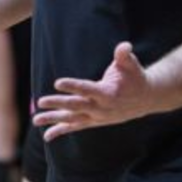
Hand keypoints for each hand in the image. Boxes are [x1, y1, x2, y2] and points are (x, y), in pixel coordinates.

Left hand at [33, 42, 159, 141]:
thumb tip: (124, 46)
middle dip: (58, 104)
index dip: (73, 86)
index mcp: (108, 93)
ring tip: (36, 120)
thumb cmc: (135, 77)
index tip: (58, 82)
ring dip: (54, 119)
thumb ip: (124, 55)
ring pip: (73, 119)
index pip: (88, 89)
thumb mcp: (131, 64)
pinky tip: (46, 135)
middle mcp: (101, 108)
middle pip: (76, 106)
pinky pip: (75, 127)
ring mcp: (97, 117)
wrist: (145, 99)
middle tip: (41, 101)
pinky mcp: (93, 121)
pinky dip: (61, 131)